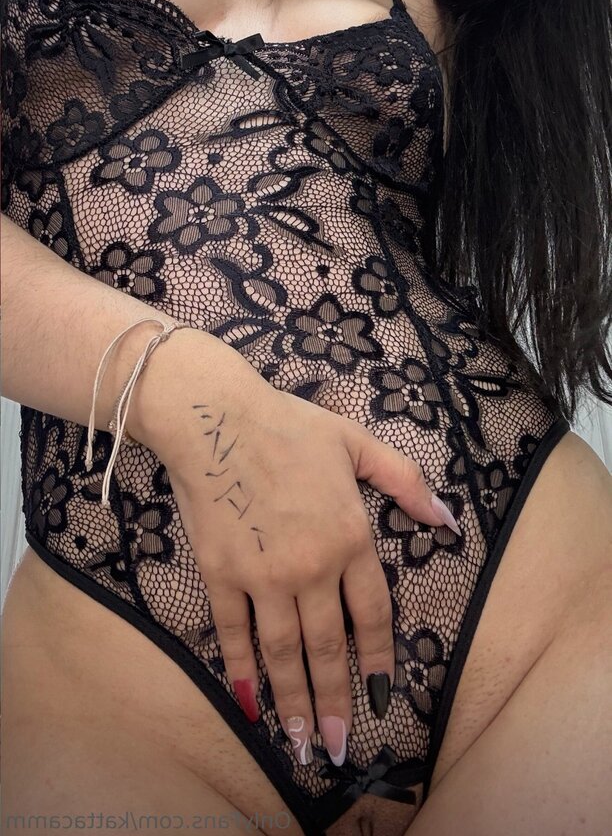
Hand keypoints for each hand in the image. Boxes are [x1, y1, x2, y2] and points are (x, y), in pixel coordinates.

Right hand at [144, 330, 458, 768]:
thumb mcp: (357, 444)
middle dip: (336, 700)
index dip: (376, 660)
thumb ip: (405, 482)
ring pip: (283, 650)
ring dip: (294, 700)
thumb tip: (447, 519)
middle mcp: (311, 566)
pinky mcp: (222, 574)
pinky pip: (234, 631)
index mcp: (350, 537)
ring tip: (302, 740)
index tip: (382, 697)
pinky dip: (241, 668)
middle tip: (338, 746)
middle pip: (327, 646)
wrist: (216, 419)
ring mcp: (263, 574)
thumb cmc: (289, 426)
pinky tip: (249, 701)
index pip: (371, 615)